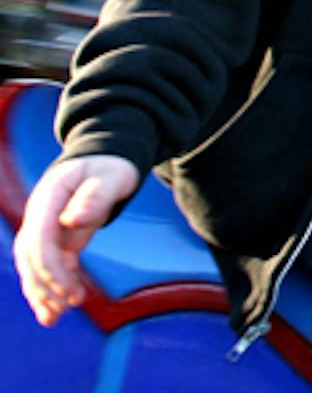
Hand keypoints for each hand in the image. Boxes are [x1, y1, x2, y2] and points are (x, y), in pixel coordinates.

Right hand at [14, 155, 138, 326]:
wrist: (104, 161)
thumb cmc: (110, 167)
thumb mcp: (111, 175)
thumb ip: (95, 197)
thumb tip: (71, 222)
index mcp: (50, 196)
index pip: (39, 237)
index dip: (51, 266)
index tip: (71, 289)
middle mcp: (39, 214)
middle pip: (31, 256)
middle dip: (47, 284)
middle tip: (71, 304)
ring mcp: (42, 227)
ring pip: (32, 265)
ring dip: (41, 292)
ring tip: (54, 318)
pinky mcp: (52, 239)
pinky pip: (44, 267)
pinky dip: (47, 289)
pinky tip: (52, 313)